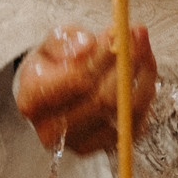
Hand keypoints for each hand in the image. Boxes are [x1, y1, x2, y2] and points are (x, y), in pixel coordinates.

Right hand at [15, 24, 156, 153]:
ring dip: (141, 73)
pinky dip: (145, 91)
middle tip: (136, 33)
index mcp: (32, 99)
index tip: (116, 31)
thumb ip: (64, 40)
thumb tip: (85, 47)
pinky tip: (143, 68)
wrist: (56, 88)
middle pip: (102, 98)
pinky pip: (135, 120)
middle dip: (125, 62)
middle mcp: (51, 129)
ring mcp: (79, 142)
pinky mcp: (104, 146)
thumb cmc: (54, 62)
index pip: (74, 81)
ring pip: (123, 109)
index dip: (101, 56)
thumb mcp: (53, 41)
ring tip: (142, 45)